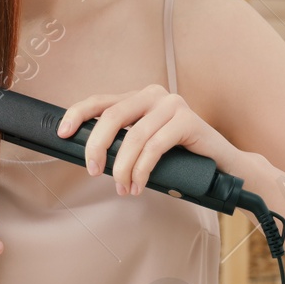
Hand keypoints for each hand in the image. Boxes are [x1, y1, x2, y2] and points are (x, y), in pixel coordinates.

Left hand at [56, 84, 239, 195]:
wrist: (222, 166)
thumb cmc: (180, 158)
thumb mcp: (145, 147)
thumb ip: (123, 143)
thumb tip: (91, 157)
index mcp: (139, 98)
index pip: (100, 100)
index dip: (77, 115)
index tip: (62, 134)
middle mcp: (154, 95)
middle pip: (112, 116)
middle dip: (97, 147)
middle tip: (94, 172)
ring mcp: (172, 104)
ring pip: (134, 136)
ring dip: (123, 168)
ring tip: (124, 188)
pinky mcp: (188, 120)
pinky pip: (155, 146)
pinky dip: (142, 169)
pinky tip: (139, 184)